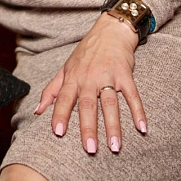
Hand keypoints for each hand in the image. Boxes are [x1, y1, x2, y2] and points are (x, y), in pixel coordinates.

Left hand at [34, 13, 146, 153]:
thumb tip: (37, 111)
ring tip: (115, 147)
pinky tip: (142, 128)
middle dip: (88, 128)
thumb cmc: (85, 53)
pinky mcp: (125, 75)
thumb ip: (51, 90)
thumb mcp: (65, 68)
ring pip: (110, 104)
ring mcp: (108, 76)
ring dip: (113, 126)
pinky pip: (132, 95)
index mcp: (73, 78)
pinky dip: (138, 111)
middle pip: (87, 105)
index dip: (59, 115)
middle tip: (90, 149)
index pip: (63, 99)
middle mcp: (89, 78)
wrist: (110, 30)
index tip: (58, 133)